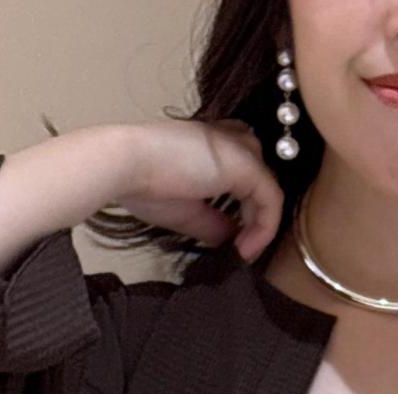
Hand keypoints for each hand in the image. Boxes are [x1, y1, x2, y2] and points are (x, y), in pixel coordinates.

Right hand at [109, 116, 287, 261]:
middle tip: (240, 248)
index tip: (233, 242)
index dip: (245, 207)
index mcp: (210, 143)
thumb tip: (234, 242)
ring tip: (243, 251)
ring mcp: (237, 147)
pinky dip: (265, 228)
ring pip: (268, 186)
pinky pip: (271, 198)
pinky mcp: (244, 162)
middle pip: (258, 176)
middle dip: (255, 214)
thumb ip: (214, 224)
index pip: (242, 169)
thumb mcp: (187, 212)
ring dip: (262, 223)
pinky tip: (245, 249)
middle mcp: (227, 138)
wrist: (126, 163)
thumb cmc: (143, 183)